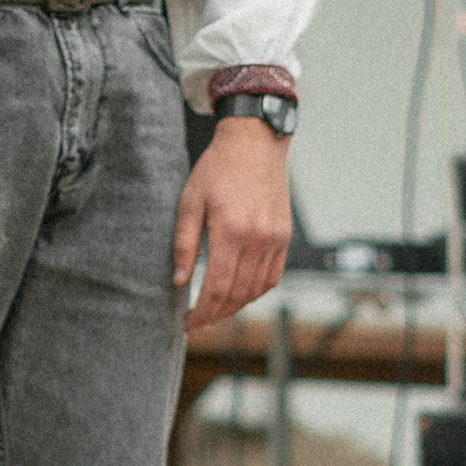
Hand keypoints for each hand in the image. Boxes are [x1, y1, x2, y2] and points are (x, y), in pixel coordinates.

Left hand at [175, 116, 293, 328]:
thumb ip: (184, 243)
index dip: (201, 313)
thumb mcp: (190, 201)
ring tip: (214, 311)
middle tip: (197, 322)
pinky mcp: (284, 237)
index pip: (217, 289)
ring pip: (256, 291)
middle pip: (237, 295)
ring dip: (235, 308)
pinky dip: (255, 292)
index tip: (187, 323)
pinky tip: (238, 294)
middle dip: (215, 316)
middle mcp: (258, 240)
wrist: (255, 142)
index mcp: (231, 231)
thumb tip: (180, 281)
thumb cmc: (217, 168)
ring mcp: (275, 240)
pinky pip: (272, 277)